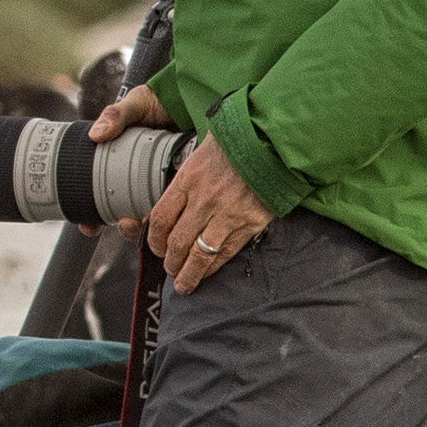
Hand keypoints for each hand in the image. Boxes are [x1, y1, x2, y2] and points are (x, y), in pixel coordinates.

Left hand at [127, 125, 273, 293]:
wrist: (272, 142)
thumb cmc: (236, 143)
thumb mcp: (201, 152)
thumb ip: (187, 179)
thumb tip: (174, 204)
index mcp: (188, 178)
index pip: (160, 218)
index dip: (154, 239)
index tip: (156, 247)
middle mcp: (204, 199)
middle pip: (176, 241)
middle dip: (170, 261)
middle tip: (169, 269)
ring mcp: (227, 214)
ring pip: (199, 254)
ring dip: (188, 273)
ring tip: (184, 284)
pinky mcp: (249, 223)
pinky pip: (225, 253)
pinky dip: (213, 267)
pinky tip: (206, 273)